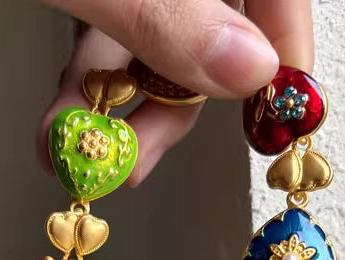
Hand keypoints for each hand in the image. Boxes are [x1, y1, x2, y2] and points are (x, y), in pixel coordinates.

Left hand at [37, 0, 313, 184]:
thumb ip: (165, 13)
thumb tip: (246, 71)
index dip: (282, 53)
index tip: (270, 121)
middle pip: (217, 27)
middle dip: (169, 107)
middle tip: (130, 160)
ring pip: (159, 41)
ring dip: (116, 108)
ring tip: (70, 151)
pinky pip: (115, 34)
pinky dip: (88, 83)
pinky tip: (63, 120)